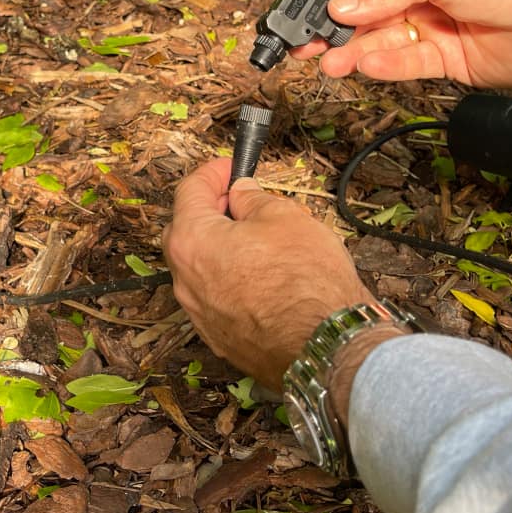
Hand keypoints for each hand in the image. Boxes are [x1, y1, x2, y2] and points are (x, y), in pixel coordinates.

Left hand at [162, 158, 374, 390]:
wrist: (326, 346)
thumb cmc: (306, 278)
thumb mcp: (284, 215)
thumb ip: (253, 199)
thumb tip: (241, 194)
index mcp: (192, 241)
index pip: (189, 191)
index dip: (212, 173)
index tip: (231, 167)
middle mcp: (185, 281)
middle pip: (186, 231)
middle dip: (210, 209)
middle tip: (241, 199)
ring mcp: (199, 315)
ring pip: (200, 268)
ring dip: (220, 248)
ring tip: (256, 239)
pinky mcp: (218, 339)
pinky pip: (216, 298)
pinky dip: (230, 280)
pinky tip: (260, 276)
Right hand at [294, 0, 511, 87]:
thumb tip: (340, 6)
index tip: (307, 9)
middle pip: (367, 15)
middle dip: (335, 29)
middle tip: (305, 45)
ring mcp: (434, 29)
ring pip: (383, 43)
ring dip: (354, 52)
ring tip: (328, 63)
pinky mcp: (449, 61)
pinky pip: (409, 65)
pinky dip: (387, 66)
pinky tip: (366, 66)